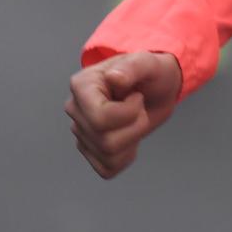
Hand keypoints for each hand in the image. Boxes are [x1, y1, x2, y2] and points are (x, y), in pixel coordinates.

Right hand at [65, 52, 181, 178]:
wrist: (155, 88)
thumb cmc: (150, 73)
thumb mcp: (148, 62)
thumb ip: (132, 67)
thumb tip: (114, 78)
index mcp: (82, 85)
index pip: (100, 118)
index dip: (128, 113)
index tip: (136, 96)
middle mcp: (75, 110)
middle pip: (106, 140)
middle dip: (135, 125)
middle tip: (139, 107)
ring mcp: (81, 132)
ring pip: (109, 156)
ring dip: (133, 138)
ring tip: (135, 118)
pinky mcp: (90, 150)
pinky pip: (108, 168)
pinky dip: (126, 156)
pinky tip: (130, 135)